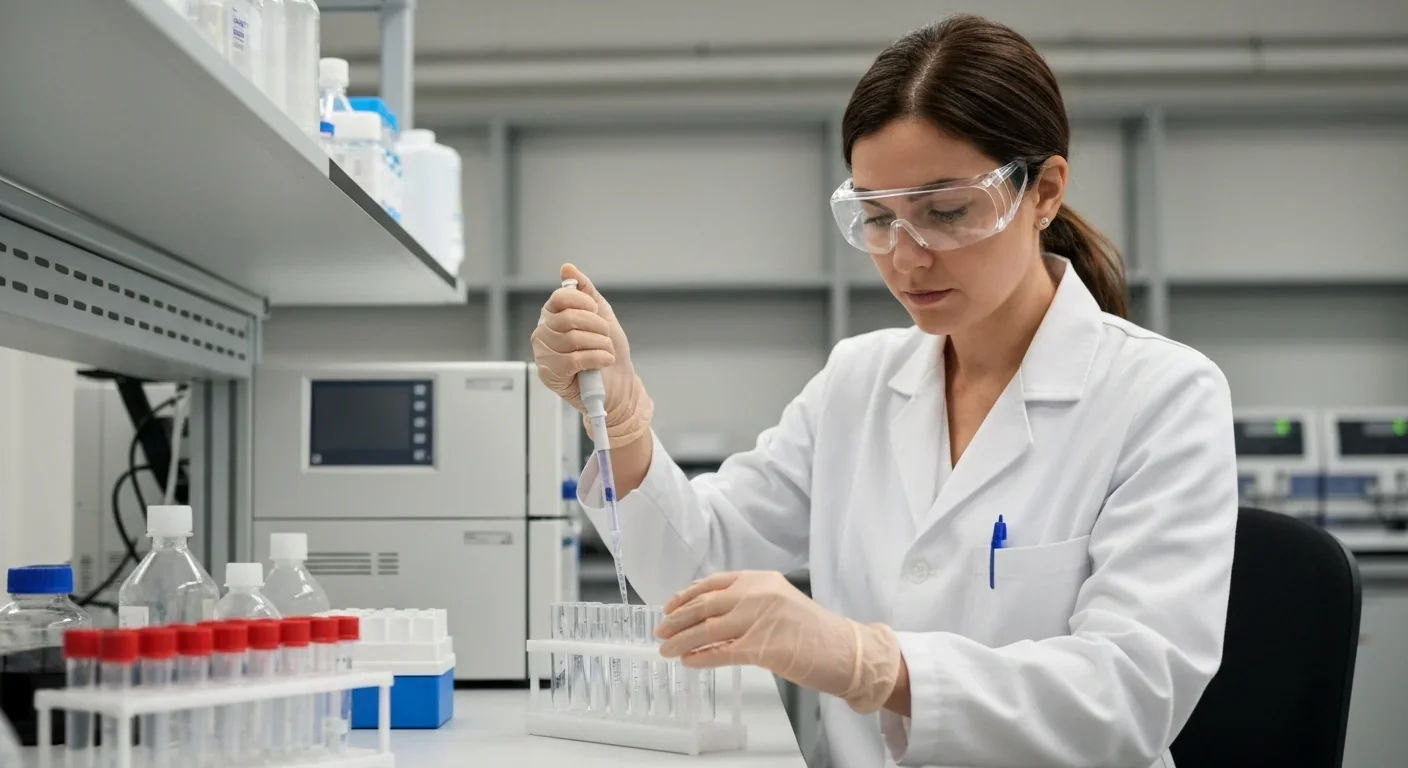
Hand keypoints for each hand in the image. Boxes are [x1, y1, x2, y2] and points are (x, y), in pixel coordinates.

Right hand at [531, 264, 652, 443]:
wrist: (619, 387)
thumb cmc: (608, 353)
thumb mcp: (602, 316)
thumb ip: (586, 292)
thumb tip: (567, 268)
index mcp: (553, 316)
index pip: (560, 298)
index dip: (583, 302)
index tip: (597, 311)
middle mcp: (543, 333)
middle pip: (568, 318)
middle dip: (596, 326)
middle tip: (606, 337)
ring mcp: (544, 354)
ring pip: (572, 339)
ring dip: (599, 344)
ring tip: (605, 352)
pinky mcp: (549, 375)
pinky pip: (573, 359)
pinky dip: (595, 358)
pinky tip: (603, 362)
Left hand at [655, 571, 902, 713]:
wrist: (845, 650)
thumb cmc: (814, 630)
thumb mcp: (779, 601)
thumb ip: (748, 600)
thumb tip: (709, 611)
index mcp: (760, 579)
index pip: (713, 583)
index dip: (686, 595)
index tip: (670, 606)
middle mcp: (757, 594)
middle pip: (705, 605)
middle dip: (677, 619)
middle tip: (660, 630)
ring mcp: (760, 619)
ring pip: (707, 630)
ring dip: (682, 640)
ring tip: (667, 649)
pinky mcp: (763, 647)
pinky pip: (722, 653)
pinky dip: (701, 658)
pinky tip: (689, 661)